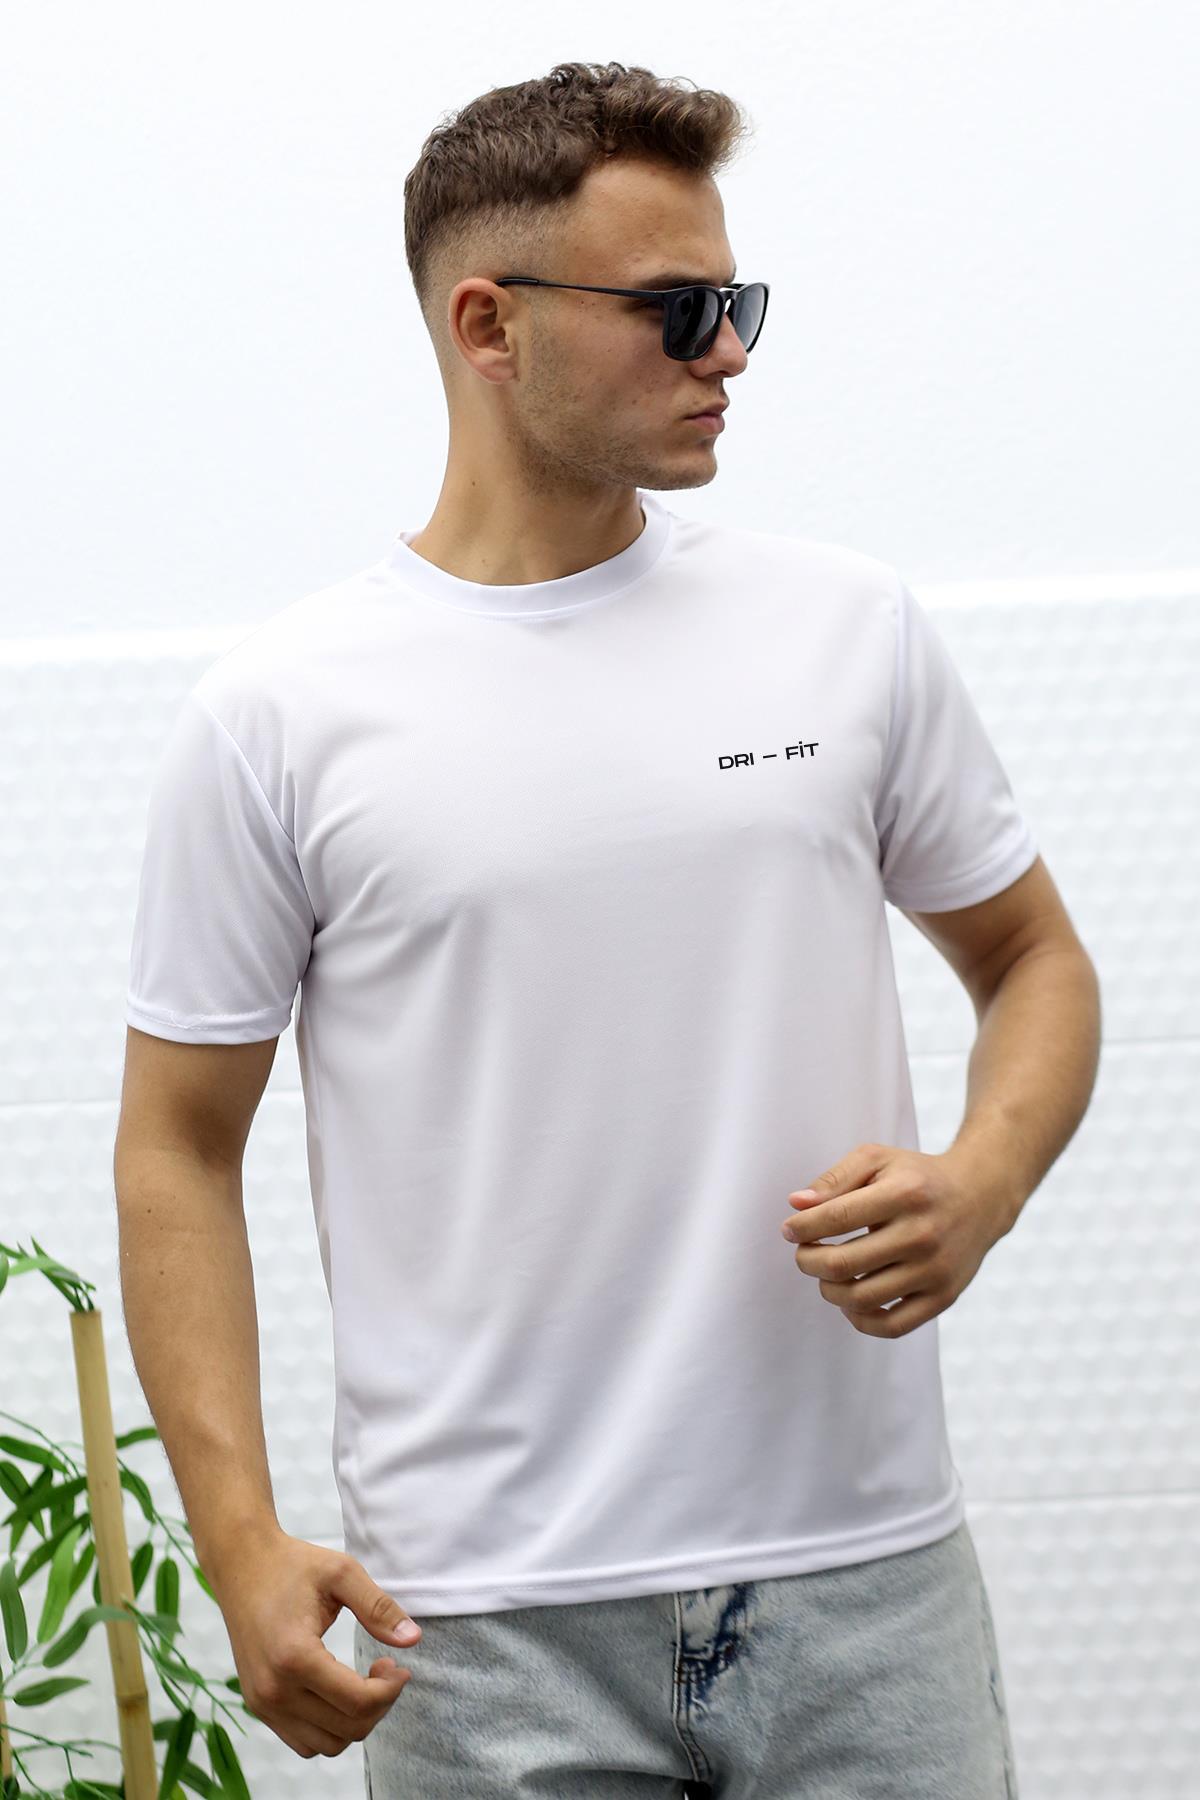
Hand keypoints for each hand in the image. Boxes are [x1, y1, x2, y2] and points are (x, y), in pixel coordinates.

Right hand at [205, 1528, 422, 1759]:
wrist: (241, 1565)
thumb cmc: (293, 1565)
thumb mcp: (342, 1573)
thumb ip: (378, 1608)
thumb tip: (414, 1639)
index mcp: (295, 1657)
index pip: (357, 1702)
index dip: (390, 1690)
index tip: (400, 1667)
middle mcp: (274, 1690)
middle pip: (346, 1729)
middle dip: (379, 1705)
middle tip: (386, 1669)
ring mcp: (262, 1703)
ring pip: (326, 1745)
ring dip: (356, 1721)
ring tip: (364, 1681)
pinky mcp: (258, 1706)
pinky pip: (303, 1742)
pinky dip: (329, 1728)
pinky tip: (339, 1692)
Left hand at [778, 1141, 1014, 1338]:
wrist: (980, 1197)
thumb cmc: (916, 1177)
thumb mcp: (877, 1160)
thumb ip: (835, 1179)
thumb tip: (796, 1205)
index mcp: (904, 1193)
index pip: (835, 1218)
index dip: (801, 1227)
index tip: (790, 1229)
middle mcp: (922, 1234)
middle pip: (843, 1264)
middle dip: (808, 1260)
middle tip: (803, 1253)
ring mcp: (934, 1270)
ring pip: (861, 1299)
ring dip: (828, 1290)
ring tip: (826, 1274)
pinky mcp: (943, 1297)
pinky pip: (891, 1326)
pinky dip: (860, 1319)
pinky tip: (851, 1299)